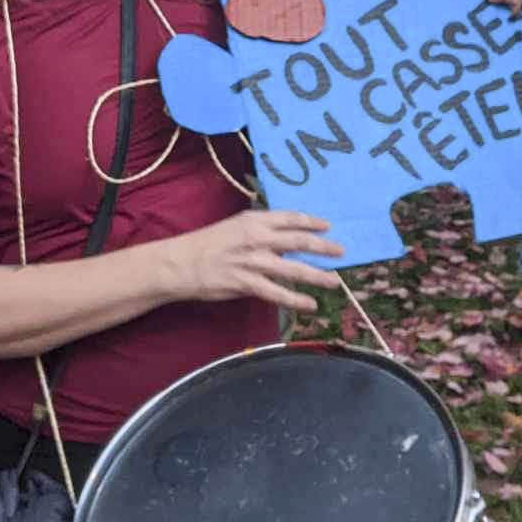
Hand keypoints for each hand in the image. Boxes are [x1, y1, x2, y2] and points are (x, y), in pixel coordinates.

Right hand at [169, 210, 345, 311]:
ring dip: (318, 275)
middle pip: (299, 241)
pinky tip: (310, 304)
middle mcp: (257, 238)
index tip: (328, 226)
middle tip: (341, 252)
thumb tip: (284, 239)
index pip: (290, 218)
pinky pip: (277, 293)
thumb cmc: (206, 244)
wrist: (180, 263)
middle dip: (323, 247)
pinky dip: (296, 299)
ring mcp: (253, 261)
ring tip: (334, 282)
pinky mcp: (246, 283)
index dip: (312, 222)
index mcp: (253, 221)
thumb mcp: (234, 228)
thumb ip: (259, 231)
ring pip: (294, 269)